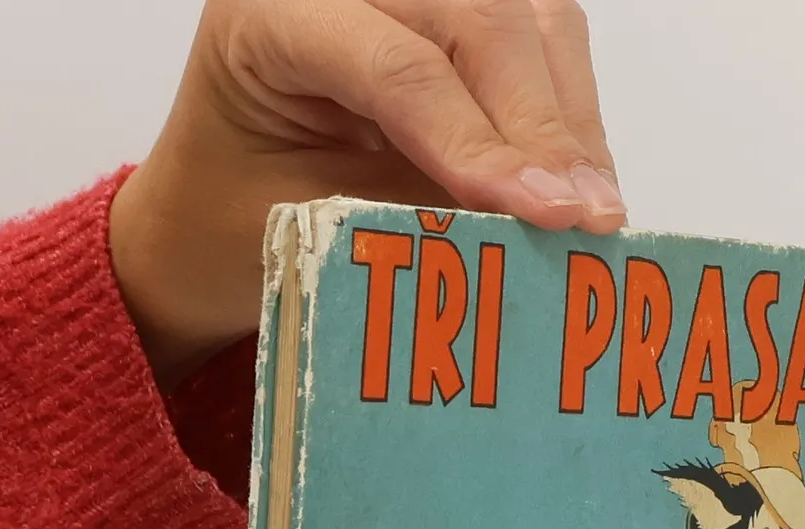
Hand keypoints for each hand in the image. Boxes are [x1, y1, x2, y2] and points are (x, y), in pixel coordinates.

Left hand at [111, 0, 624, 383]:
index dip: (479, 141)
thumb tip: (527, 230)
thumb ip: (408, 211)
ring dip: (571, 118)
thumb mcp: (307, 227)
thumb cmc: (236, 222)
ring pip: (526, 16)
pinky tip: (583, 181)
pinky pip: (539, 36)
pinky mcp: (451, 14)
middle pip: (479, 20)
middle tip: (588, 219)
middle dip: (544, 127)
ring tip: (596, 210)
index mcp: (271, 15)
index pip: (399, 65)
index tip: (544, 214)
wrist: (208, 211)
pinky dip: (570, 110)